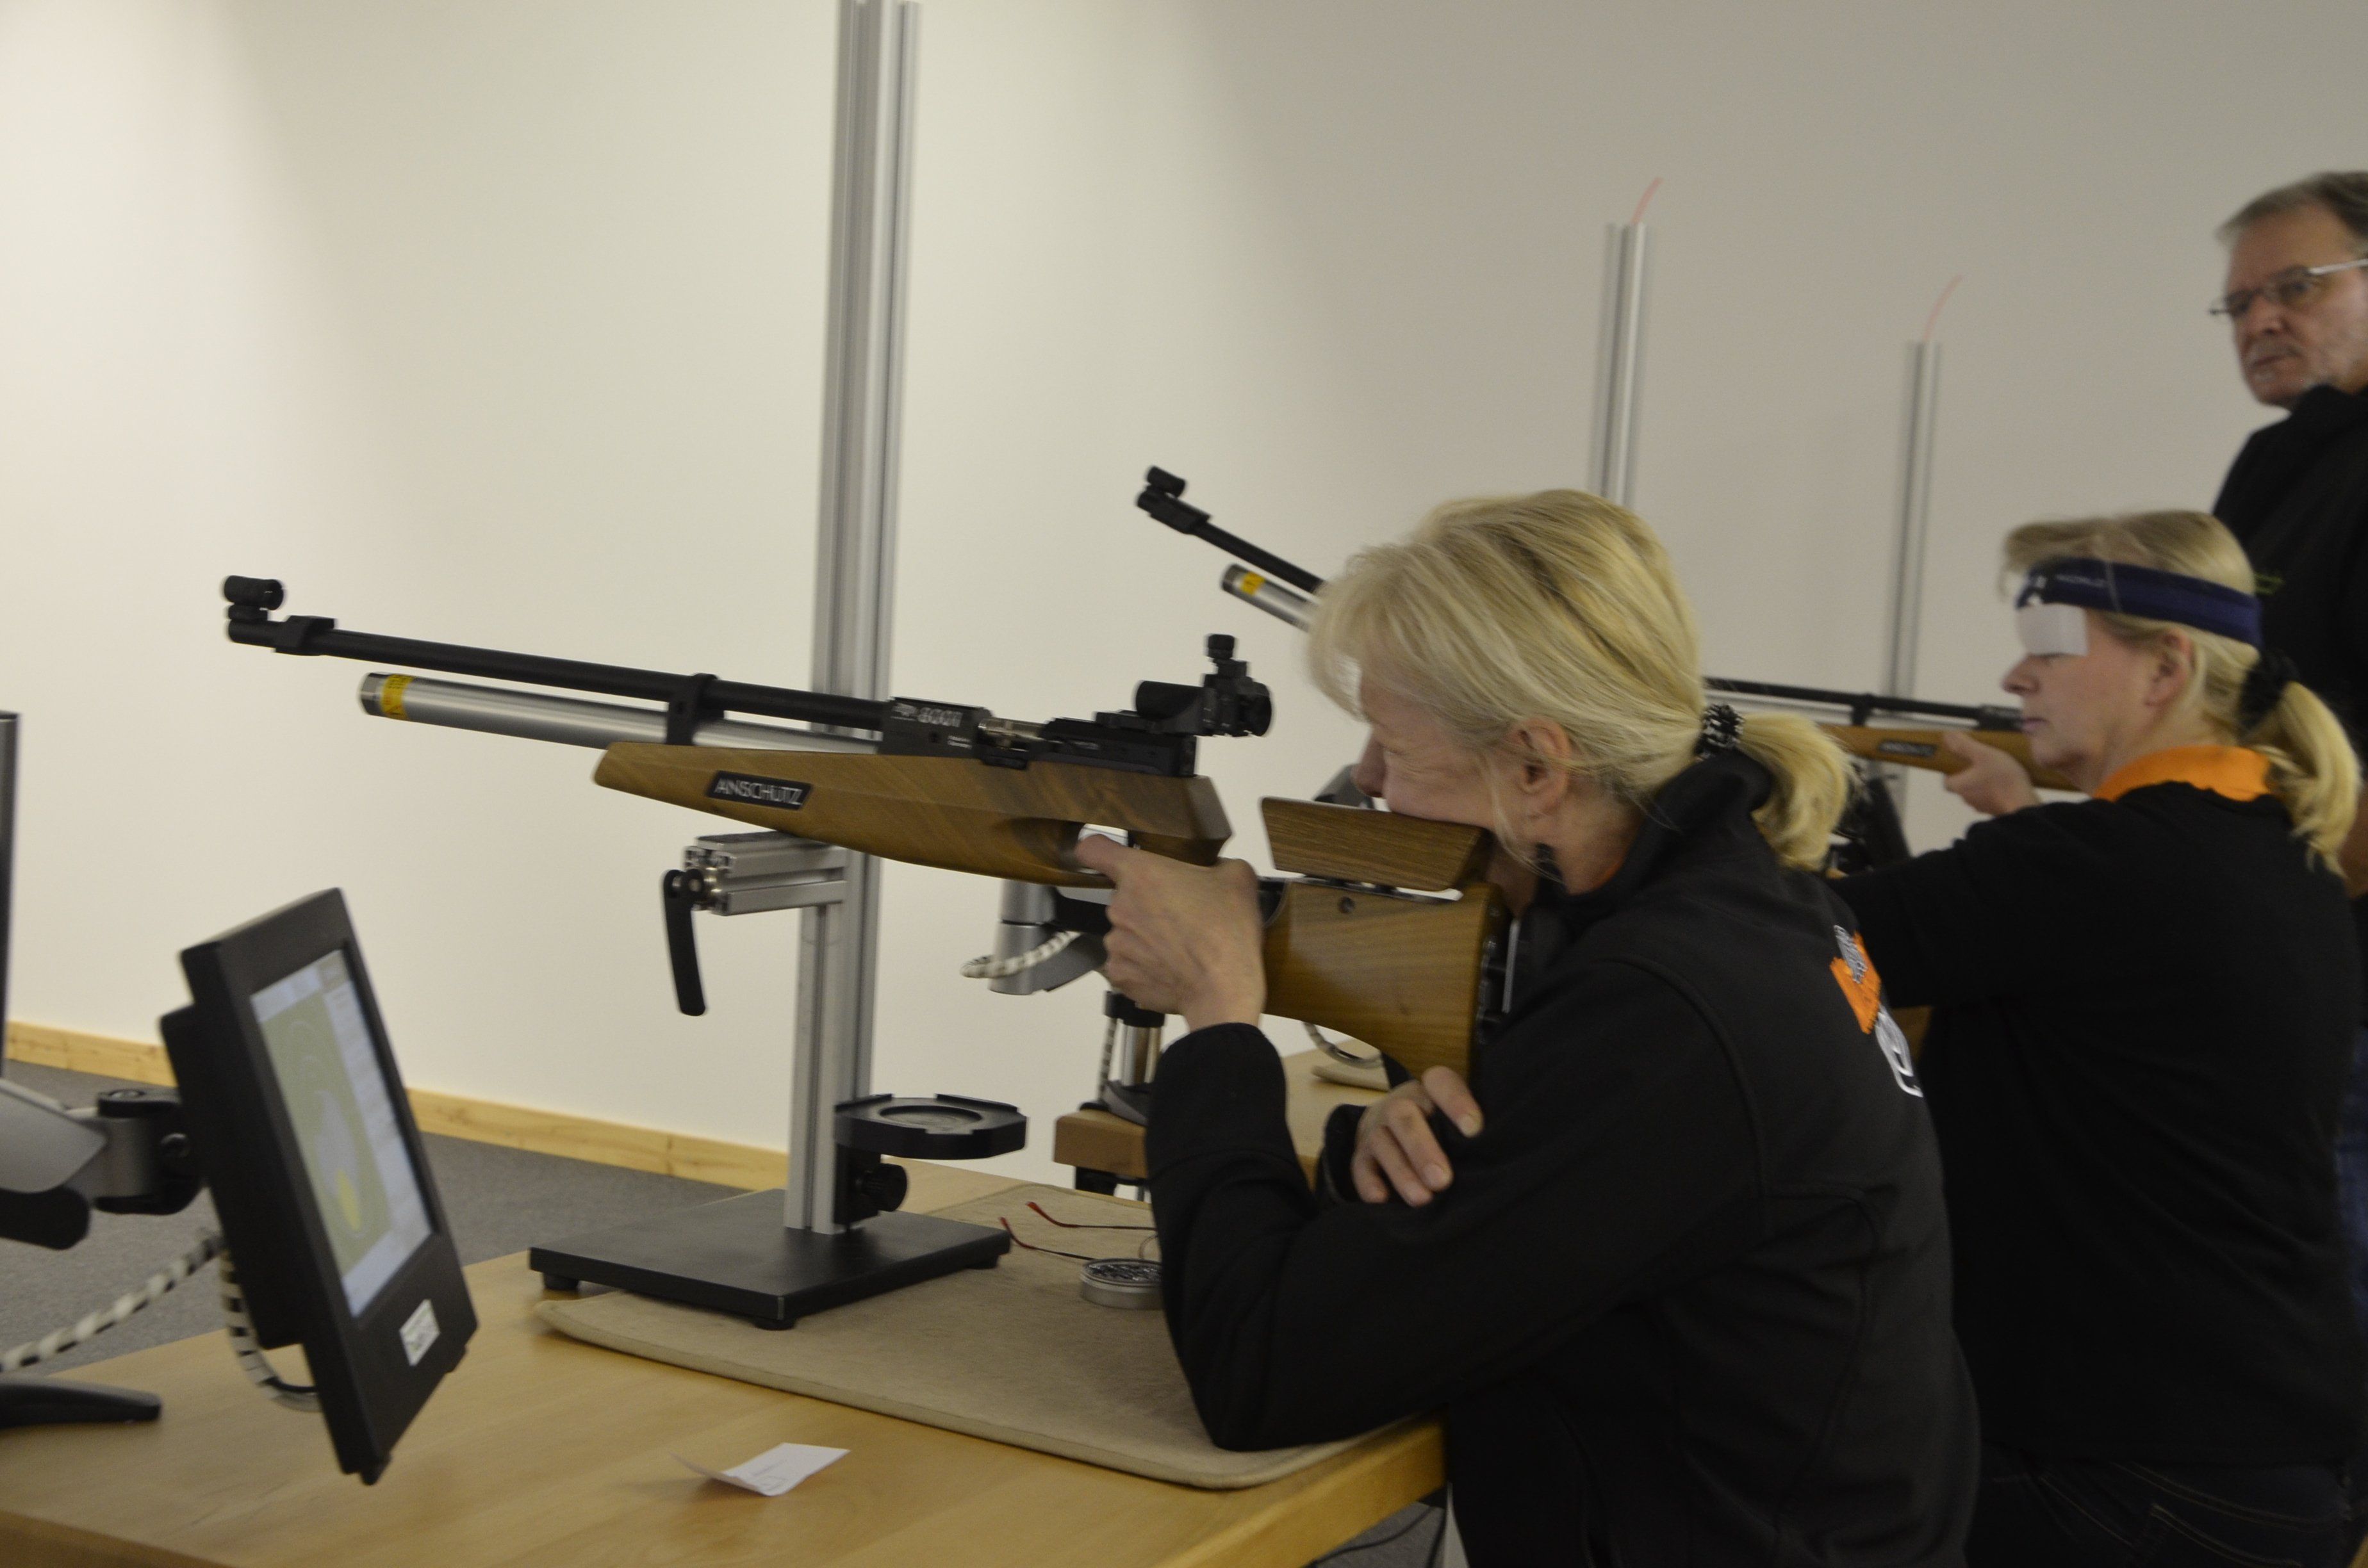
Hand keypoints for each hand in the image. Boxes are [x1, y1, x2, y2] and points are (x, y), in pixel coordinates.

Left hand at [1072, 835, 1265, 1031]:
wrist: (1223, 989)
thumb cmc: (1226, 933)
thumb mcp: (1238, 878)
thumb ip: (1218, 863)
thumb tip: (1217, 869)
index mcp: (1140, 874)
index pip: (1093, 850)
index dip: (1099, 850)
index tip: (1108, 857)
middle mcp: (1119, 906)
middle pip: (1123, 896)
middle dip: (1147, 902)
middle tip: (1180, 913)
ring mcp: (1116, 943)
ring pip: (1127, 931)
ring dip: (1146, 935)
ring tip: (1179, 946)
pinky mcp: (1119, 974)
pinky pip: (1127, 963)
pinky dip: (1144, 965)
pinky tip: (1170, 967)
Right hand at [1349, 1067, 1482, 1205]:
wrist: (1393, 1125)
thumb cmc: (1439, 1128)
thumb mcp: (1453, 1120)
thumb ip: (1468, 1131)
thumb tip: (1495, 1153)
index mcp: (1428, 1090)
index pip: (1440, 1082)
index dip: (1455, 1102)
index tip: (1474, 1130)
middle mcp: (1399, 1104)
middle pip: (1403, 1115)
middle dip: (1422, 1149)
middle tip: (1442, 1180)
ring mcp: (1376, 1128)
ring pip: (1381, 1142)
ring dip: (1401, 1172)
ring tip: (1422, 1199)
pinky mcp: (1361, 1154)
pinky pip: (1359, 1166)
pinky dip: (1368, 1183)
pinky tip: (1382, 1200)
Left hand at [1941, 732, 2039, 816]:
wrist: (2023, 803)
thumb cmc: (2002, 779)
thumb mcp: (1984, 755)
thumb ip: (1965, 745)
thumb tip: (1948, 736)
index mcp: (1960, 786)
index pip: (1947, 781)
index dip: (1951, 772)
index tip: (1960, 763)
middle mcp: (1968, 799)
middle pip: (1962, 786)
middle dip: (1969, 776)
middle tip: (1981, 763)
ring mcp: (1982, 807)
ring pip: (1977, 793)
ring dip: (1983, 783)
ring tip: (1996, 771)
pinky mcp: (1996, 811)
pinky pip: (1991, 799)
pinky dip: (1995, 791)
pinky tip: (2006, 782)